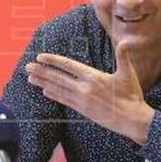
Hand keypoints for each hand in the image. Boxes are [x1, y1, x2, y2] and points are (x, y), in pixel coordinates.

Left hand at [26, 42, 154, 143]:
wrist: (133, 120)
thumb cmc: (132, 96)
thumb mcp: (128, 74)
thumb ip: (123, 56)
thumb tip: (125, 42)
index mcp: (93, 77)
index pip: (68, 66)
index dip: (53, 61)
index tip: (40, 57)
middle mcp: (85, 88)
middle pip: (58, 78)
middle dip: (41, 72)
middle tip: (27, 67)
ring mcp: (82, 100)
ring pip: (58, 89)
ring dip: (43, 83)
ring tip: (30, 78)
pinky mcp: (83, 110)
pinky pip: (64, 101)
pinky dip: (54, 95)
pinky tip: (45, 91)